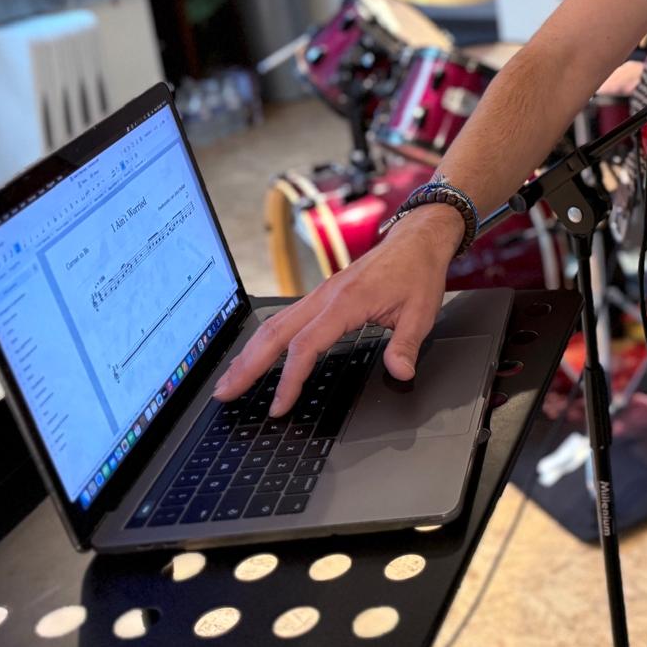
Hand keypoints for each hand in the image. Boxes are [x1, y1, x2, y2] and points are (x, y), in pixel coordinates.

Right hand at [213, 203, 459, 416]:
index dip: (289, 378)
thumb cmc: (418, 272)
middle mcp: (325, 295)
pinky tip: (256, 353)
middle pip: (275, 333)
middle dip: (247, 365)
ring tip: (230, 379)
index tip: (279, 406)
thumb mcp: (422, 311)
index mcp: (347, 301)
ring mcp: (320, 293)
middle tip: (225, 393)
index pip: (306, 345)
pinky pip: (286, 318)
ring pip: (274, 324)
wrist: (417, 239)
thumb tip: (400, 373)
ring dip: (250, 352)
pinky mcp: (322, 295)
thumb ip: (407, 344)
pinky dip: (265, 338)